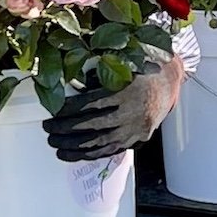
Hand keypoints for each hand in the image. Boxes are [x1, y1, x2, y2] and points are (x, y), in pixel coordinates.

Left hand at [44, 56, 183, 161]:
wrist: (169, 81)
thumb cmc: (143, 67)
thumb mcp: (123, 62)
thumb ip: (100, 73)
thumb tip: (72, 84)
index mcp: (129, 91)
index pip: (92, 104)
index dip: (70, 110)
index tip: (53, 112)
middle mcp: (133, 113)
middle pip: (93, 125)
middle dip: (66, 129)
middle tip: (48, 128)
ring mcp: (136, 129)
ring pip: (100, 142)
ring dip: (74, 146)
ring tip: (55, 145)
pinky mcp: (137, 139)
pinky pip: (110, 150)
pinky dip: (90, 154)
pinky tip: (73, 154)